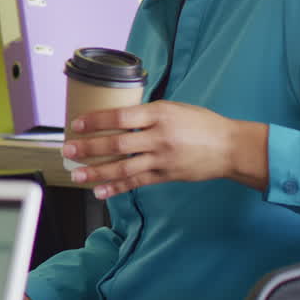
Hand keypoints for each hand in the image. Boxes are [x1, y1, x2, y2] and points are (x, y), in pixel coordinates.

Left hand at [62, 100, 267, 199]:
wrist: (232, 147)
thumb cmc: (201, 123)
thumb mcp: (173, 108)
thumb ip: (146, 114)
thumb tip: (114, 117)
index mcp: (160, 114)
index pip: (120, 117)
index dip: (96, 121)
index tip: (76, 124)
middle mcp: (159, 137)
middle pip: (117, 144)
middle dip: (89, 148)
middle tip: (68, 151)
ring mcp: (163, 159)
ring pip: (124, 168)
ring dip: (97, 172)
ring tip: (77, 175)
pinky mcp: (167, 175)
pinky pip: (137, 183)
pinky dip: (117, 188)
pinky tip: (100, 191)